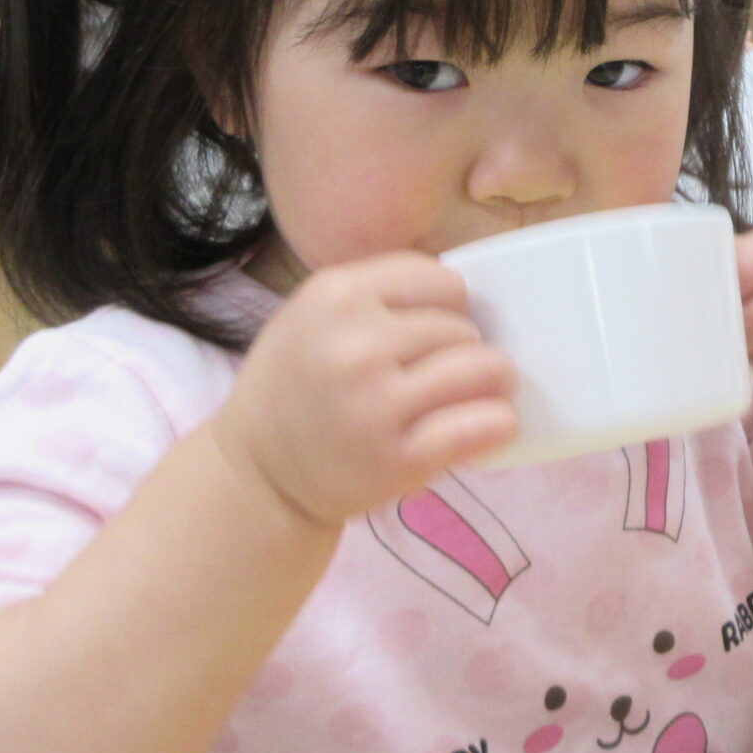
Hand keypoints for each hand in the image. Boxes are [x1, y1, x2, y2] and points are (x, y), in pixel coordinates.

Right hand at [211, 255, 515, 527]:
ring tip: (485, 392)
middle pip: (461, 326)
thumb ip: (378, 297)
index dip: (450, 304)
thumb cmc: (292, 386)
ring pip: (481, 368)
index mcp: (337, 295)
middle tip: (448, 370)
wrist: (255, 473)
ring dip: (493, 380)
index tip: (440, 326)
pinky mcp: (398, 457)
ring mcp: (378, 402)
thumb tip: (466, 296)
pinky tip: (496, 424)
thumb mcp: (313, 315)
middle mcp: (357, 343)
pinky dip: (497, 423)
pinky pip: (478, 426)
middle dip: (464, 347)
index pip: (440, 280)